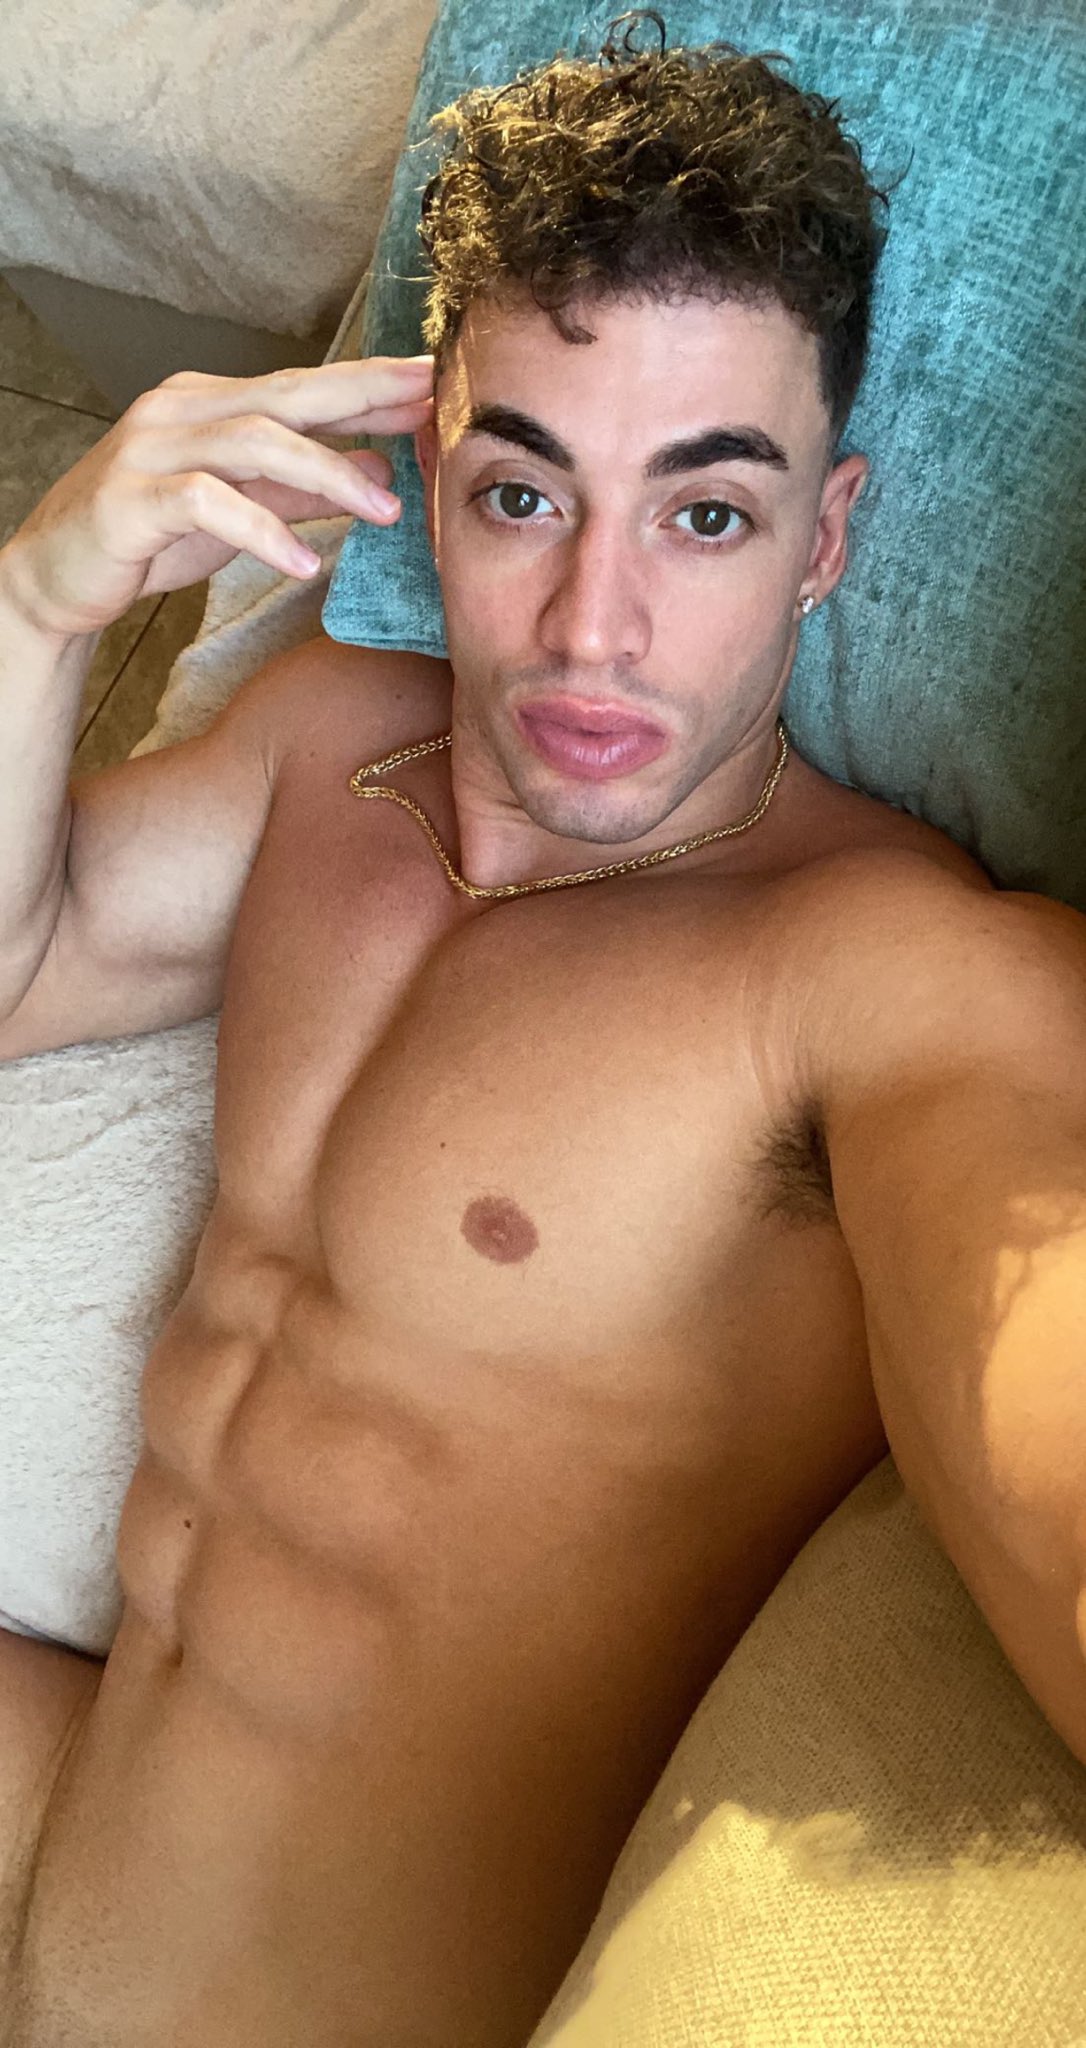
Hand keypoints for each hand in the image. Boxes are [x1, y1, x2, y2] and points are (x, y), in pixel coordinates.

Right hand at [0, 356, 433, 639]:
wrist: (56, 577)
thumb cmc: (149, 539)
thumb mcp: (241, 510)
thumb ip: (303, 488)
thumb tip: (379, 468)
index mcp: (210, 404)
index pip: (302, 387)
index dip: (369, 384)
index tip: (434, 381)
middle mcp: (181, 411)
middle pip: (287, 394)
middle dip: (364, 398)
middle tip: (429, 406)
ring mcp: (152, 449)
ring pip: (254, 441)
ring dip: (327, 474)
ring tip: (385, 511)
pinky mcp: (132, 498)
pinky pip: (208, 502)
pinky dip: (262, 531)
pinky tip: (303, 562)